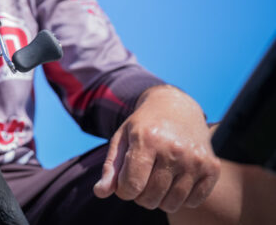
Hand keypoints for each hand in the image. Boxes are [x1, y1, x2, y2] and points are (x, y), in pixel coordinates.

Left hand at [93, 85, 220, 213]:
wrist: (177, 107)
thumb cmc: (144, 126)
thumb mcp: (121, 139)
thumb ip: (110, 167)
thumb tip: (100, 193)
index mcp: (147, 140)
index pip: (131, 186)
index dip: (123, 191)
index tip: (124, 182)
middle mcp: (174, 150)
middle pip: (150, 198)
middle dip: (139, 195)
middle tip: (141, 179)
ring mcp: (196, 160)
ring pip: (171, 204)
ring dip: (159, 199)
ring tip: (156, 180)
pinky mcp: (212, 168)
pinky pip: (193, 202)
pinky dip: (181, 199)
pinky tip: (175, 180)